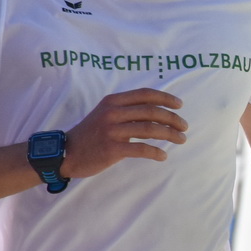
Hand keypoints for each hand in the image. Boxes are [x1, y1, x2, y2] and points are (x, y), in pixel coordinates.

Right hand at [63, 89, 186, 177]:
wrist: (66, 152)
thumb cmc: (91, 134)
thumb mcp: (105, 113)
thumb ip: (126, 109)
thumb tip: (157, 110)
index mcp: (113, 101)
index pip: (145, 94)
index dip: (166, 98)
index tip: (180, 105)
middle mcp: (113, 113)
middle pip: (152, 112)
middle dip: (173, 119)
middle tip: (185, 127)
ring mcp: (112, 130)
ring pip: (150, 129)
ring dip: (170, 135)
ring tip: (181, 140)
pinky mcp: (112, 149)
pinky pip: (141, 149)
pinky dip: (156, 152)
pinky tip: (163, 156)